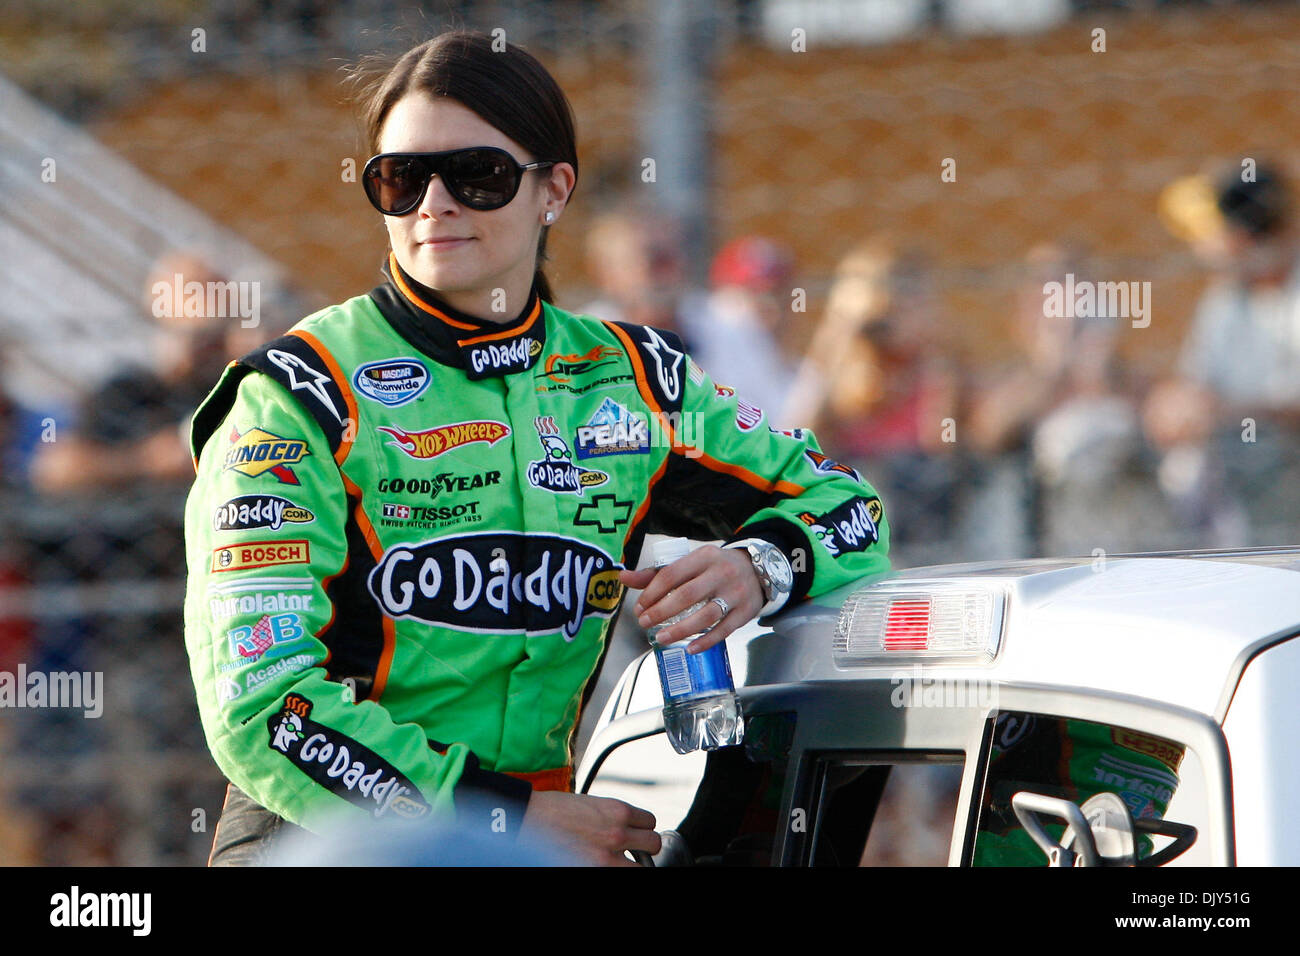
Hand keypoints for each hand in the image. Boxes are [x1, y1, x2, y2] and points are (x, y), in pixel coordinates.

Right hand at [520, 791, 660, 865]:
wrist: (529, 820)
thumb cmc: (553, 810)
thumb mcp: (591, 804)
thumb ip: (613, 815)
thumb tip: (626, 826)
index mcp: (617, 810)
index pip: (650, 821)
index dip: (641, 827)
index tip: (636, 832)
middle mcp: (617, 833)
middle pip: (653, 844)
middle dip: (644, 847)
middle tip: (633, 849)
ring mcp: (607, 856)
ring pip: (643, 866)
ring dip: (635, 862)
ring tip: (621, 859)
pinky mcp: (594, 868)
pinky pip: (620, 873)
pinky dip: (616, 868)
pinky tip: (605, 863)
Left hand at [619, 544, 763, 653]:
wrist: (758, 569)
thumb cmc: (714, 568)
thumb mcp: (690, 563)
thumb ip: (656, 573)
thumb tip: (623, 577)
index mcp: (703, 557)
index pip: (672, 573)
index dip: (651, 592)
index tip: (639, 607)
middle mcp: (721, 573)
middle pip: (687, 595)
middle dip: (661, 612)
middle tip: (644, 623)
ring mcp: (736, 593)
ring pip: (707, 614)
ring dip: (681, 629)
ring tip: (661, 638)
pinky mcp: (746, 611)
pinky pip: (725, 629)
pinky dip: (706, 641)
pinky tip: (689, 648)